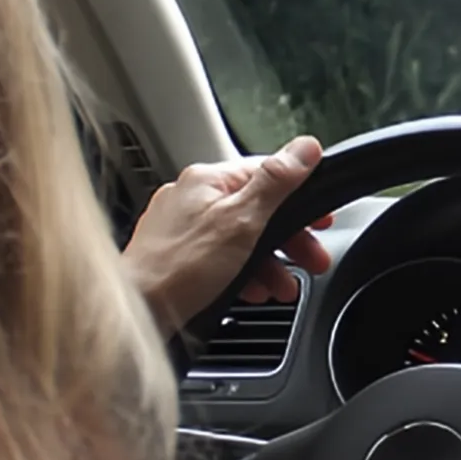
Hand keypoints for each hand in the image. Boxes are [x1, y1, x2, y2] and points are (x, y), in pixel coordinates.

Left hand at [121, 136, 333, 336]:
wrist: (138, 312)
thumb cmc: (181, 268)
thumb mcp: (242, 221)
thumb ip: (277, 182)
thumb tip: (306, 147)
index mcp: (207, 180)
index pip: (267, 174)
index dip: (301, 197)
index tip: (322, 218)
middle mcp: (190, 197)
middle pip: (257, 209)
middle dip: (290, 238)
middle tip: (313, 259)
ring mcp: (180, 227)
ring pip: (240, 237)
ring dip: (270, 262)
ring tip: (284, 286)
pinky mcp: (176, 256)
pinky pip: (221, 257)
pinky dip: (243, 273)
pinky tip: (253, 291)